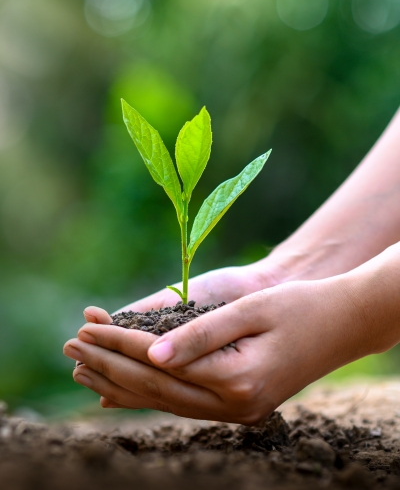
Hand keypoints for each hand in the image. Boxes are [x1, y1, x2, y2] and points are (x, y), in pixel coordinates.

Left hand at [64, 270, 377, 423]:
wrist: (344, 324)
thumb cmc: (301, 307)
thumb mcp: (251, 311)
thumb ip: (200, 335)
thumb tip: (151, 354)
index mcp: (238, 380)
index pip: (161, 362)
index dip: (120, 343)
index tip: (87, 328)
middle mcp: (235, 405)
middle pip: (158, 387)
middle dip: (111, 365)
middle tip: (72, 348)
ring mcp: (238, 411)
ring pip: (167, 401)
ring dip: (124, 383)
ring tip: (85, 370)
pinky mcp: (240, 405)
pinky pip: (184, 402)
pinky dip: (151, 393)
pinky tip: (127, 388)